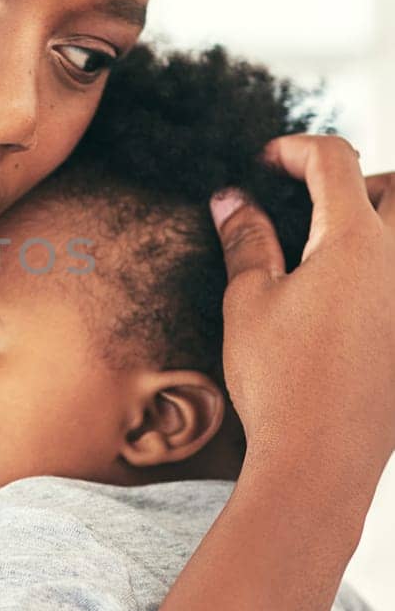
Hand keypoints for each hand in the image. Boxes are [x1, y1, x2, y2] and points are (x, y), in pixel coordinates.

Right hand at [210, 135, 394, 500]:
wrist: (321, 461)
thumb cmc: (279, 383)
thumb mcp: (249, 302)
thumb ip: (246, 239)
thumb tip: (231, 198)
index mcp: (357, 242)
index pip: (335, 160)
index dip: (295, 148)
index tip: (267, 161)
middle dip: (357, 179)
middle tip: (311, 200)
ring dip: (384, 222)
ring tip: (339, 246)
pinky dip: (386, 273)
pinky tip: (356, 298)